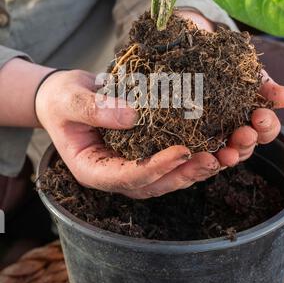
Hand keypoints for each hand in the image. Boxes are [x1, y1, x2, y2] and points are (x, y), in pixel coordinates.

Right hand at [36, 70, 221, 198]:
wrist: (65, 97)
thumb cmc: (62, 99)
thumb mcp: (70, 100)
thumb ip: (94, 109)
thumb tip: (131, 117)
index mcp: (93, 169)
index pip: (126, 177)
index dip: (155, 168)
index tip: (181, 152)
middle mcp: (114, 173)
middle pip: (152, 185)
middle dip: (183, 175)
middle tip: (212, 160)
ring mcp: (129, 165)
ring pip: (166, 178)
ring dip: (194, 169)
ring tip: (221, 156)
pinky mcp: (142, 152)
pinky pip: (169, 160)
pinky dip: (191, 155)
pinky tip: (214, 145)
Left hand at [178, 9, 283, 169]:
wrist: (186, 45)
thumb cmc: (220, 60)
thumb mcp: (243, 68)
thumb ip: (264, 84)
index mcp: (248, 117)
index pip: (263, 130)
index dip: (266, 127)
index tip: (260, 116)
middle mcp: (231, 131)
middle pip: (244, 146)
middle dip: (246, 142)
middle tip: (244, 134)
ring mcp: (208, 136)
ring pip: (221, 155)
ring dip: (227, 156)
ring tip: (226, 153)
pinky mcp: (182, 137)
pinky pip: (190, 153)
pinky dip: (195, 157)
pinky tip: (195, 154)